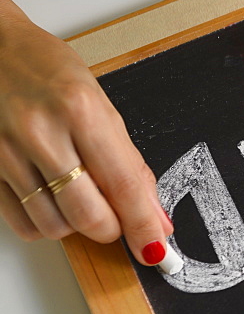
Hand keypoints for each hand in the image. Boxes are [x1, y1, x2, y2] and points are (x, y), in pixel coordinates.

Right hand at [0, 0, 172, 265]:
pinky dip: (46, 224)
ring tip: (82, 198)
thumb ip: (126, 159)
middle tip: (120, 219)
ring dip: (78, 225)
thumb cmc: (45, 68)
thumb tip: (152, 210)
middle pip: (89, 216)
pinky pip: (21, 223)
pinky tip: (53, 202)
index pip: (123, 185)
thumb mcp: (98, 103)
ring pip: (55, 226)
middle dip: (113, 229)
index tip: (157, 245)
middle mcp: (42, 132)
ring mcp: (7, 153)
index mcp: (81, 110)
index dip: (144, 223)